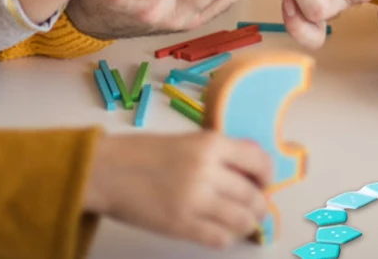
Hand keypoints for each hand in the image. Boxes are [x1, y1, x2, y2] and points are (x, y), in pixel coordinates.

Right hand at [83, 130, 271, 247]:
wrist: (109, 171)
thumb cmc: (148, 152)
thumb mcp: (190, 140)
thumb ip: (221, 152)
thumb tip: (253, 166)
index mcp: (211, 144)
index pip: (258, 161)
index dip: (268, 175)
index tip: (265, 182)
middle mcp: (207, 171)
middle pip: (252, 194)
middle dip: (260, 204)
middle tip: (257, 206)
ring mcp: (194, 200)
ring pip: (241, 219)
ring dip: (248, 223)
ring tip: (244, 221)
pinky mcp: (181, 226)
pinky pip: (218, 238)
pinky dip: (226, 237)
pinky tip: (221, 232)